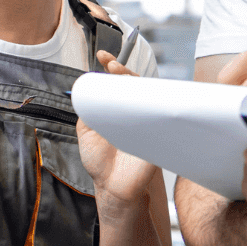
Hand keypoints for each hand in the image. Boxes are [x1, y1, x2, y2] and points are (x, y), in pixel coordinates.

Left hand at [82, 51, 162, 202]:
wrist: (112, 188)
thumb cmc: (102, 163)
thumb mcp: (86, 130)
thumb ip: (87, 109)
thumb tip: (86, 88)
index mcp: (118, 111)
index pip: (119, 83)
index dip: (113, 67)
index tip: (103, 57)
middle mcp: (134, 114)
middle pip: (137, 84)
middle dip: (124, 71)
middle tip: (112, 66)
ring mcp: (147, 124)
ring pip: (149, 94)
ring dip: (136, 84)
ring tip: (120, 77)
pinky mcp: (158, 136)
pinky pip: (160, 116)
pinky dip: (152, 104)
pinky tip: (140, 98)